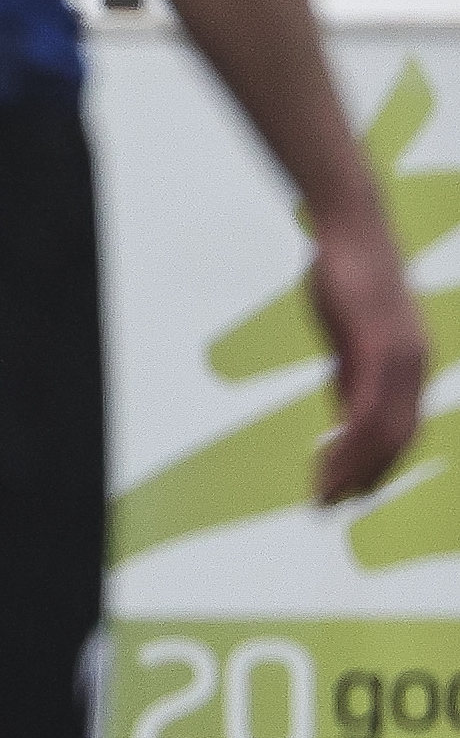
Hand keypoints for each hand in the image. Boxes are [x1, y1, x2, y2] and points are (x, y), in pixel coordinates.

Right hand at [302, 195, 430, 506]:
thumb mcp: (348, 336)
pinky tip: (327, 459)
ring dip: (350, 471)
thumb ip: (351, 376)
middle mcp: (417, 367)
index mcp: (412, 366)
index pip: (400, 432)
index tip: (343, 495)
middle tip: (326, 509)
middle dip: (362, 480)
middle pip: (397, 441)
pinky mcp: (380, 347)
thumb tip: (346, 421)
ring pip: (384, 433)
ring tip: (321, 497)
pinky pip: (367, 407)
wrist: (353, 227)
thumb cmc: (345, 275)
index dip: (374, 469)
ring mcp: (403, 358)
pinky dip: (349, 441)